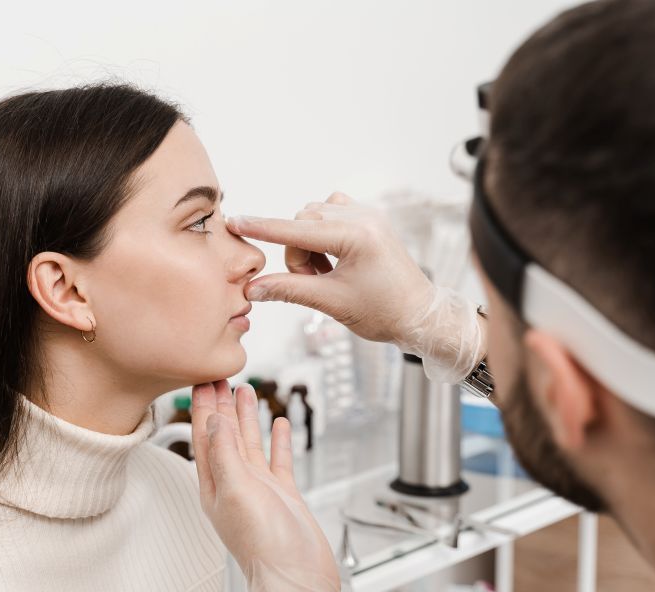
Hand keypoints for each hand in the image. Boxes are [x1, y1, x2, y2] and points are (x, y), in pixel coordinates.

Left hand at [191, 381, 358, 591]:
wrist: (298, 578)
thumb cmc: (264, 546)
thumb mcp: (236, 491)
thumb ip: (225, 453)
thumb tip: (213, 419)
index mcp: (212, 485)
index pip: (202, 436)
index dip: (201, 405)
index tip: (201, 376)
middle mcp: (231, 485)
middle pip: (222, 434)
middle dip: (219, 404)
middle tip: (219, 372)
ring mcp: (257, 489)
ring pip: (248, 442)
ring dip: (245, 416)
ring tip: (244, 388)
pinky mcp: (282, 496)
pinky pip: (276, 459)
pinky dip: (276, 439)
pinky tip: (278, 422)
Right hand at [229, 192, 485, 383]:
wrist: (420, 315)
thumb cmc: (384, 312)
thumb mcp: (331, 302)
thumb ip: (289, 290)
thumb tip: (253, 288)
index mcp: (356, 236)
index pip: (296, 230)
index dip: (262, 228)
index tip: (234, 221)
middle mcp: (363, 217)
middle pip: (302, 222)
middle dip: (298, 253)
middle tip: (313, 282)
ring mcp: (368, 214)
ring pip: (313, 217)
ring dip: (308, 245)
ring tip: (327, 274)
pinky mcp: (369, 218)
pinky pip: (330, 214)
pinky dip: (322, 235)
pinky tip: (333, 259)